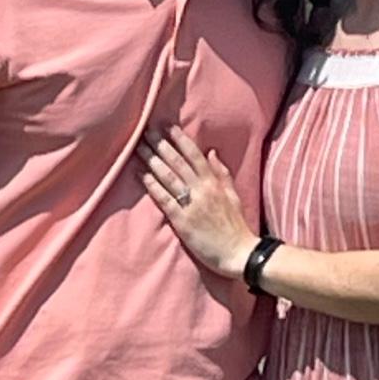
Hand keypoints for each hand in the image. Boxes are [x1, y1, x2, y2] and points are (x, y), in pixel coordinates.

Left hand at [139, 128, 256, 279]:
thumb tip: (211, 152)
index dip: (180, 139)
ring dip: (152, 160)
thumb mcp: (234, 195)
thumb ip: (222, 173)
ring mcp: (190, 204)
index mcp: (214, 182)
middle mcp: (201, 189)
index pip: (194, 155)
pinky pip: (164, 199)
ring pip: (167, 177)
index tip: (167, 126)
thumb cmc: (236, 226)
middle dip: (160, 144)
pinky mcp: (181, 221)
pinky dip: (152, 185)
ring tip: (139, 147)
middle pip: (177, 162)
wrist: (239, 253)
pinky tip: (141, 174)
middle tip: (145, 130)